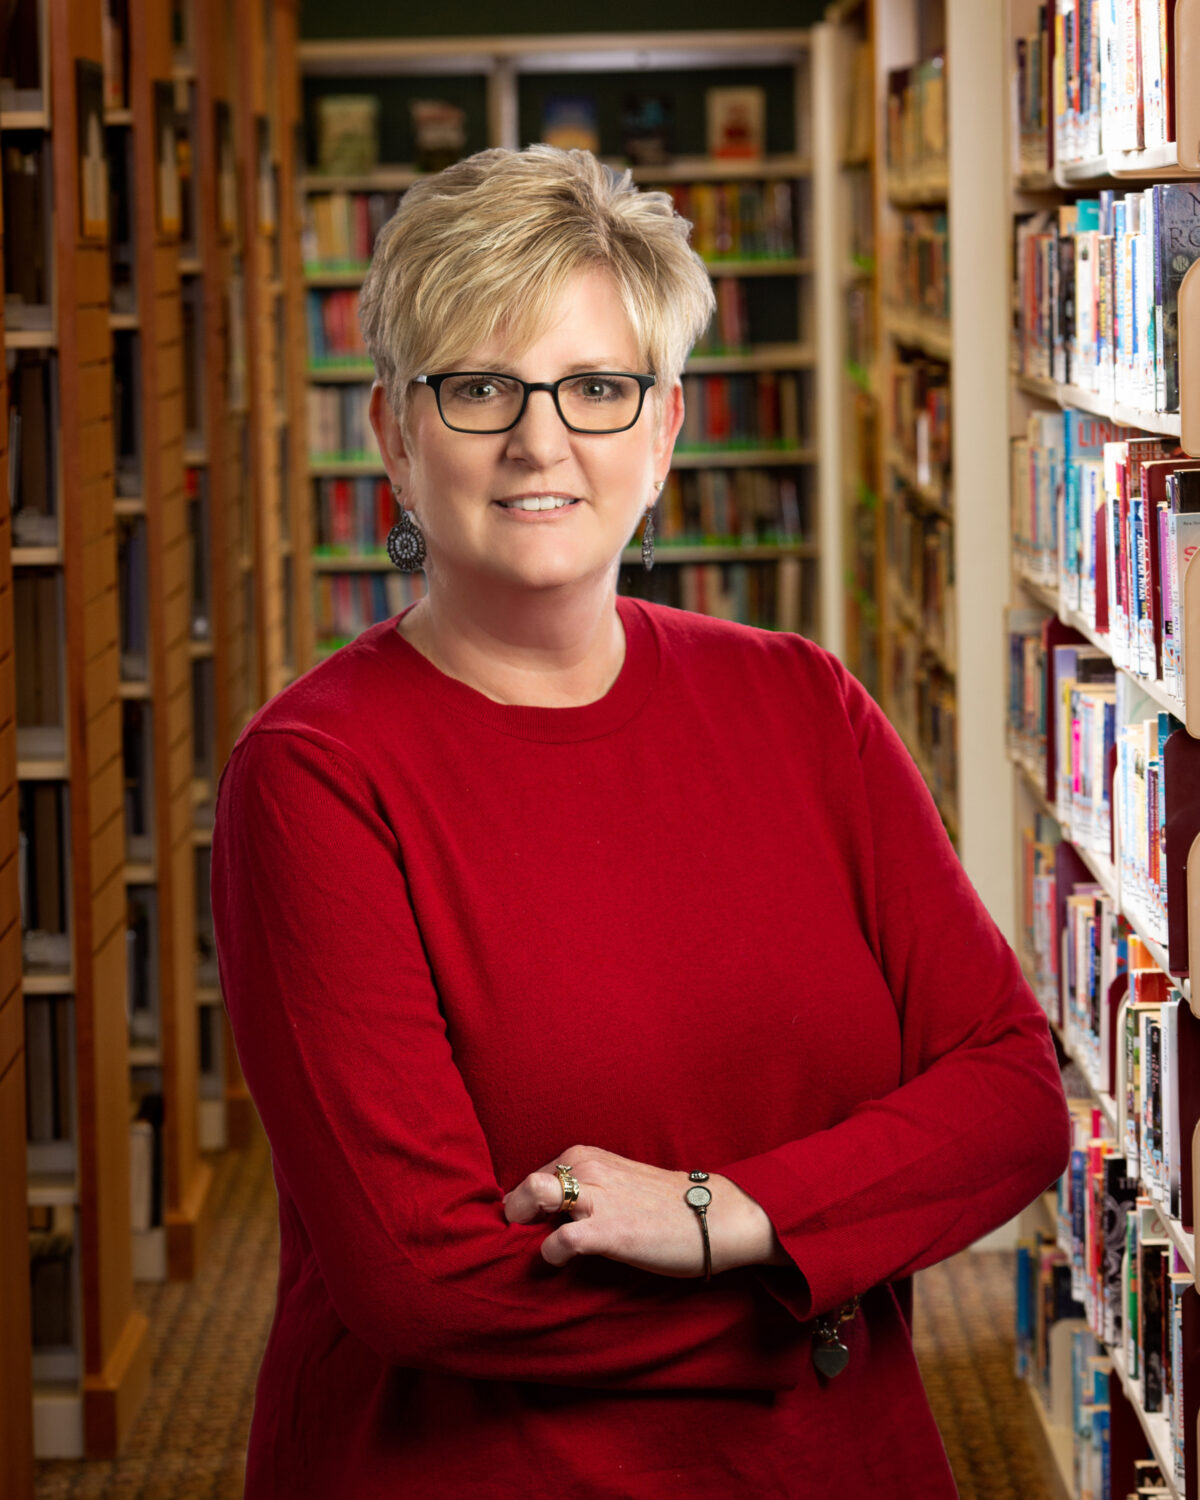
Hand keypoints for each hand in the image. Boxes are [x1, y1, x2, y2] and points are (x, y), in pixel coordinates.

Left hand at [502, 1145, 788, 1277]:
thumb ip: (585, 1186)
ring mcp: (597, 1198)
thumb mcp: (617, 1180)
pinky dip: (552, 1255)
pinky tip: (564, 1263)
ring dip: (526, 1227)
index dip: (525, 1206)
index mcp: (586, 1155)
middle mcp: (588, 1168)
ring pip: (535, 1196)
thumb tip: (549, 1212)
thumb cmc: (664, 1204)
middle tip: (525, 1243)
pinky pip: (559, 1242)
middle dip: (516, 1215)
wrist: (714, 1217)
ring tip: (538, 1249)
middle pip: (525, 1186)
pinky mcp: (608, 1231)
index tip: (529, 1228)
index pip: (532, 1175)